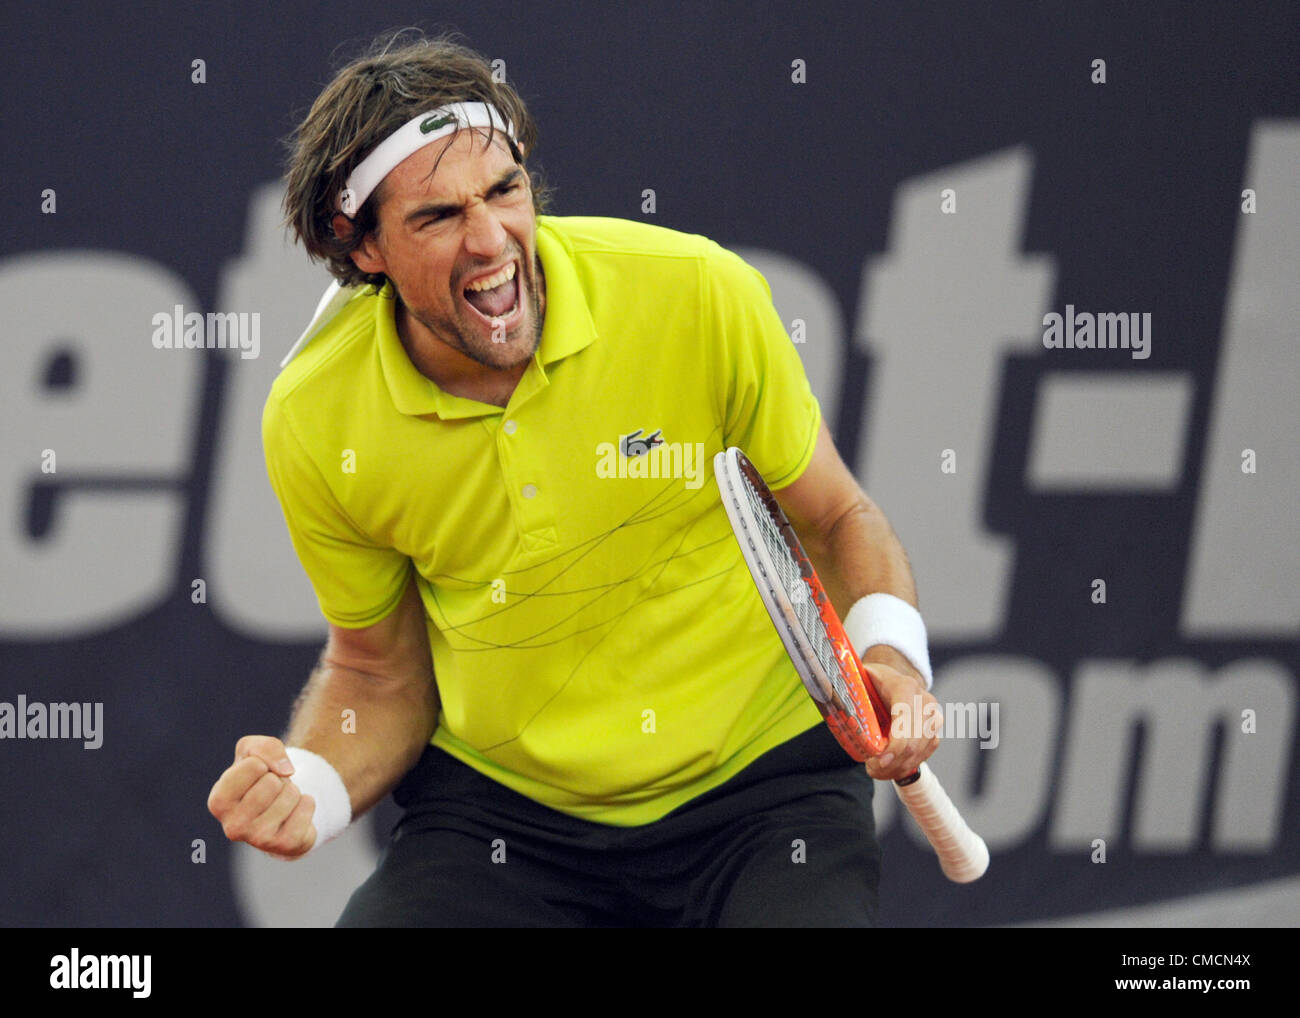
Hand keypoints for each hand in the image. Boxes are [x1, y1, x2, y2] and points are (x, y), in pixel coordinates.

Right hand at [207, 735, 316, 859]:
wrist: (279, 810)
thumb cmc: (259, 778)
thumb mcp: (254, 752)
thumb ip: (265, 747)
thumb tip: (285, 771)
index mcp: (218, 802)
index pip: (253, 765)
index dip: (262, 763)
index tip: (257, 776)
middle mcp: (233, 826)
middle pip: (272, 782)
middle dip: (279, 779)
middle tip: (272, 791)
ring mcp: (258, 840)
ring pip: (290, 794)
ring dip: (293, 791)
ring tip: (282, 802)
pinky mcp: (285, 845)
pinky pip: (307, 808)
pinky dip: (307, 802)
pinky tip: (295, 813)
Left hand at [858, 647, 940, 781]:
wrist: (894, 678)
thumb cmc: (871, 681)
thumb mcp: (857, 678)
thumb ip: (845, 689)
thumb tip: (827, 699)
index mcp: (904, 686)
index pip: (905, 719)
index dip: (894, 746)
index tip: (876, 762)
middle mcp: (924, 701)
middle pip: (914, 742)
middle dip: (891, 763)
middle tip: (870, 768)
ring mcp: (933, 717)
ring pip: (919, 752)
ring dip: (896, 768)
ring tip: (876, 770)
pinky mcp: (933, 731)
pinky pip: (923, 756)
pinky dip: (905, 766)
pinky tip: (888, 769)